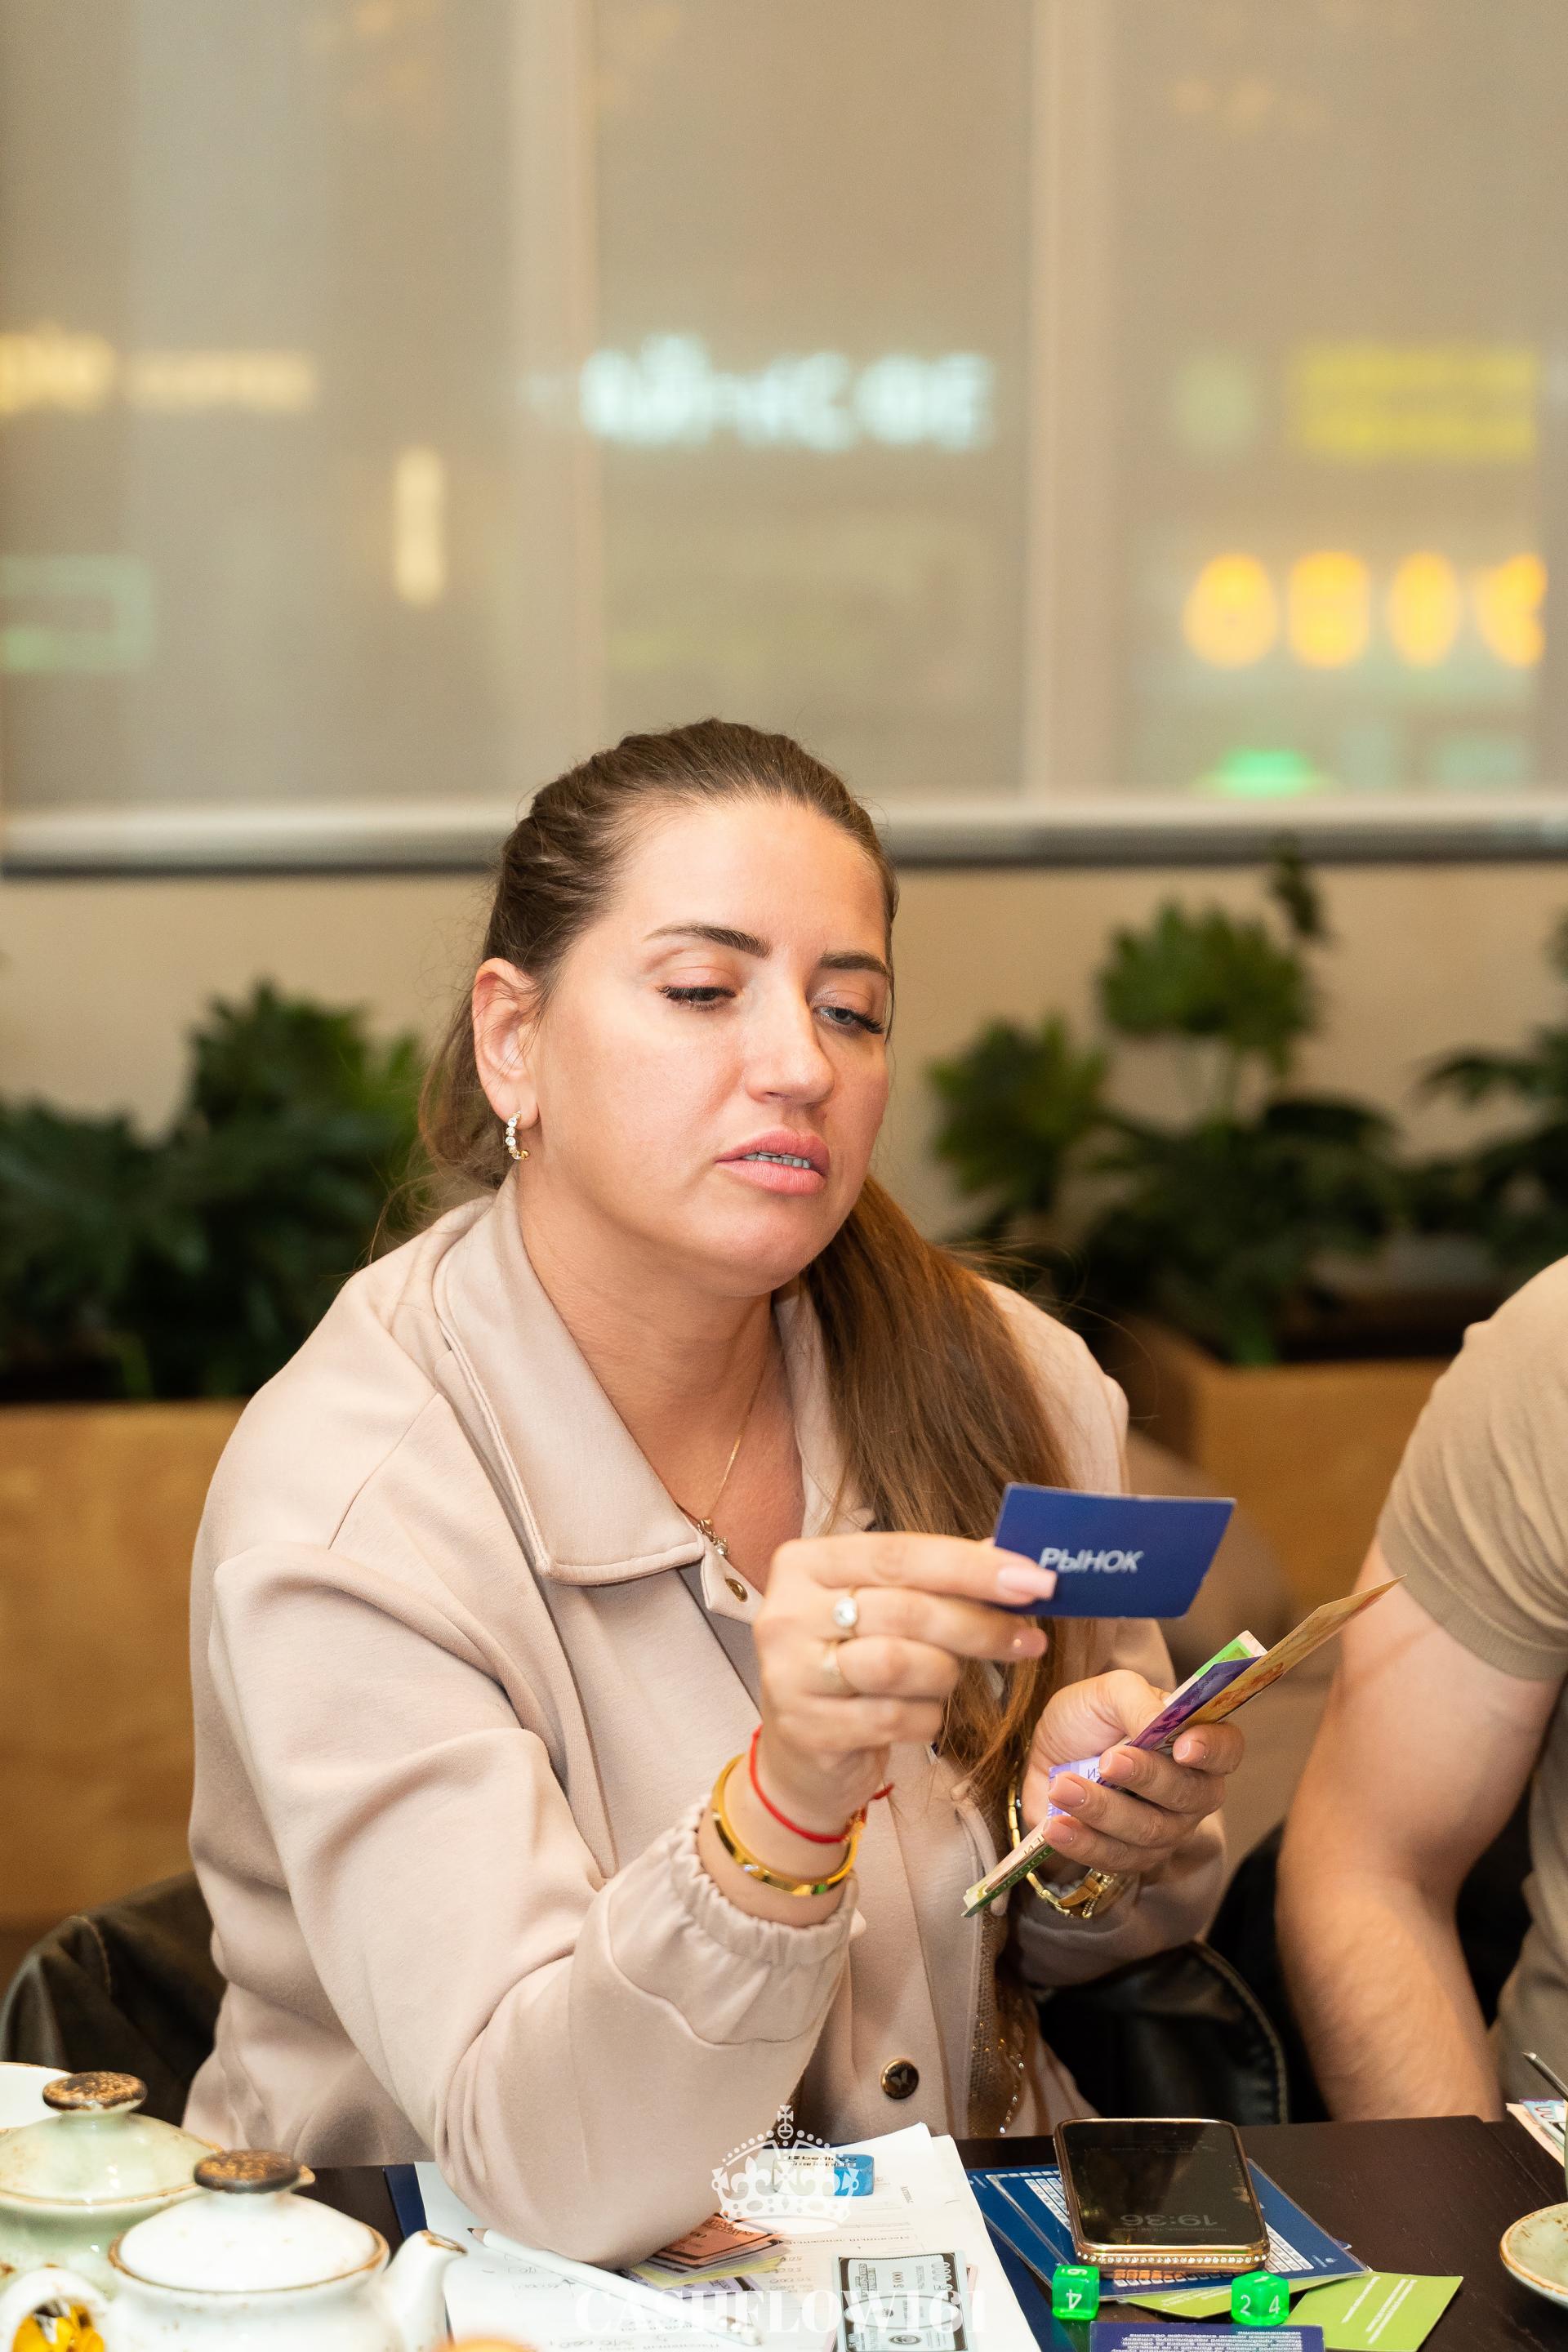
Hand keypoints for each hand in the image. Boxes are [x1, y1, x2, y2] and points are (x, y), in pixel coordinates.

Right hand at [751, 1533, 1057, 1835]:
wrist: (803, 1755)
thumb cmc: (853, 1667)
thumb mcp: (883, 1610)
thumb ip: (936, 1580)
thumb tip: (1012, 1556)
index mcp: (805, 1563)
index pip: (899, 1553)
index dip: (972, 1567)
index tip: (1035, 1580)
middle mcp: (786, 1611)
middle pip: (904, 1609)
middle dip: (978, 1624)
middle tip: (1028, 1637)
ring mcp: (789, 1672)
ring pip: (899, 1663)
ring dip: (946, 1673)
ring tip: (953, 1678)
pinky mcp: (805, 1729)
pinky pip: (894, 1718)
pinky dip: (926, 1717)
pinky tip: (923, 1715)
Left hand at [1021, 1669, 1242, 1881]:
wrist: (1045, 1757)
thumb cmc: (1088, 1719)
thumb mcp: (1107, 1693)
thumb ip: (1138, 1702)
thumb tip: (1157, 1724)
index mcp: (1195, 1741)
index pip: (1226, 1749)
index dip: (1212, 1749)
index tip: (1182, 1747)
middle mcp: (1191, 1790)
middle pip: (1187, 1795)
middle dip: (1146, 1778)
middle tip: (1107, 1761)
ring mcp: (1165, 1829)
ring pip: (1148, 1831)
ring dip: (1102, 1810)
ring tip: (1063, 1787)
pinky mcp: (1130, 1856)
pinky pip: (1115, 1859)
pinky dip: (1083, 1842)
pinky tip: (1057, 1826)